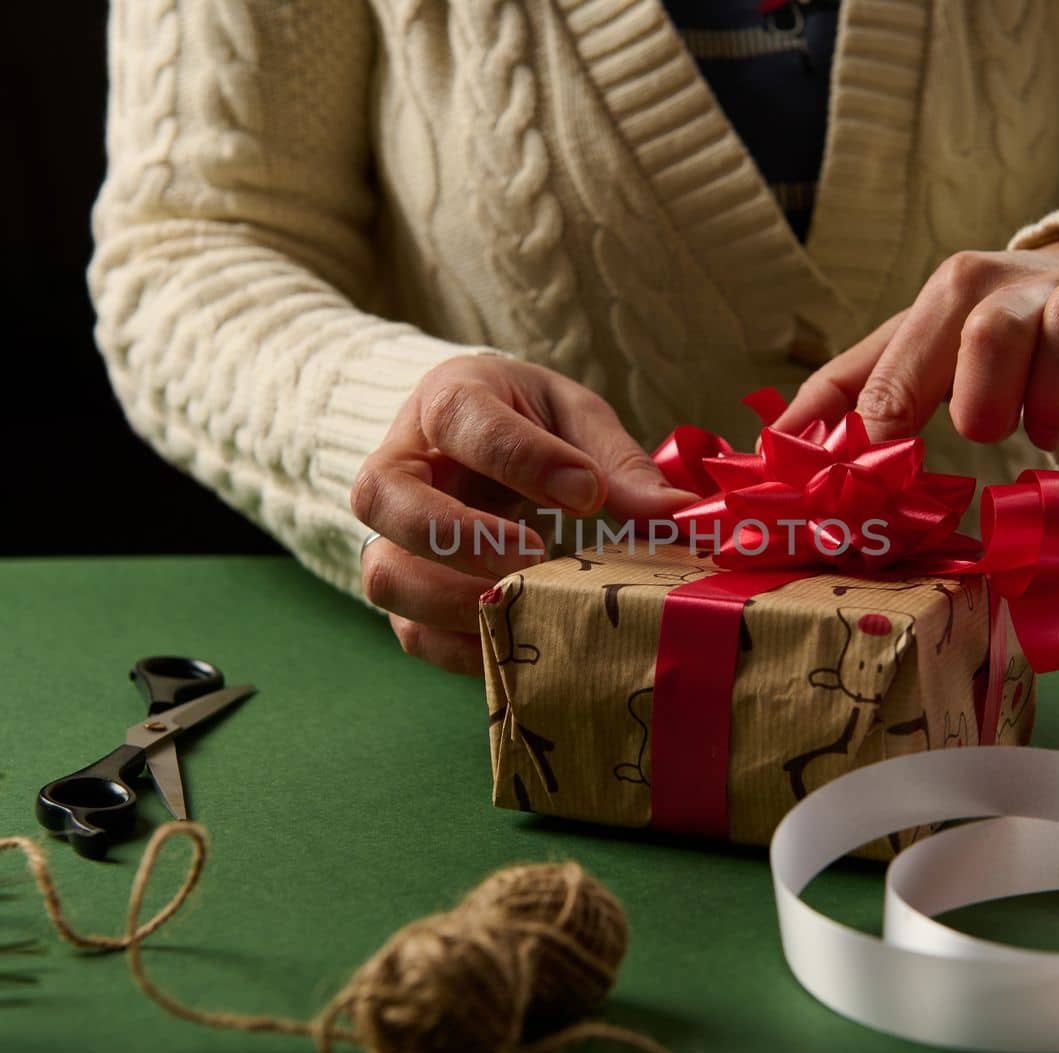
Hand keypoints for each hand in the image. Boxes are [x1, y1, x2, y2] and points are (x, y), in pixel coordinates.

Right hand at [352, 356, 695, 674]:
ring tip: (524, 604)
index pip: (459, 419)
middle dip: (456, 534)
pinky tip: (519, 641)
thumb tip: (676, 513)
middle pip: (382, 496)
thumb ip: (618, 461)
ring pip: (382, 572)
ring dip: (451, 600)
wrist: (481, 440)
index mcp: (448, 399)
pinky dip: (461, 648)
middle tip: (534, 555)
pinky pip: (410, 630)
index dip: (521, 458)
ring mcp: (393, 532)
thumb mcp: (577, 418)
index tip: (587, 493)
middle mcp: (401, 463)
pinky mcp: (405, 589)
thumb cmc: (531, 421)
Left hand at [776, 230, 1058, 462]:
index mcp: (956, 290)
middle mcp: (1030, 285)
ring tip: (1046, 435)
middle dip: (980, 394)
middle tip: (982, 433)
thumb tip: (775, 448)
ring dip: (1058, 398)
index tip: (879, 468)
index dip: (889, 413)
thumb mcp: (914, 346)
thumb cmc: (990, 330)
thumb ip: (845, 393)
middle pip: (996, 325)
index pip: (911, 348)